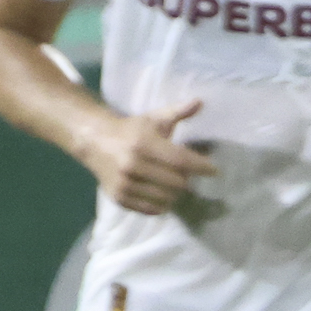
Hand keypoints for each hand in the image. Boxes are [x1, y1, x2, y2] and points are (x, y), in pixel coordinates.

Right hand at [78, 97, 214, 213]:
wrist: (95, 142)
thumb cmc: (131, 130)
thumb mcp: (154, 118)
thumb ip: (178, 112)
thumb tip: (200, 101)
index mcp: (144, 144)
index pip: (181, 160)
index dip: (201, 166)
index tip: (214, 170)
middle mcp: (133, 165)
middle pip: (177, 182)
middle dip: (187, 179)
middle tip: (187, 174)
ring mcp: (125, 184)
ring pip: (166, 198)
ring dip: (175, 193)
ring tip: (174, 184)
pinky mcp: (119, 198)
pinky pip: (151, 209)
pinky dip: (162, 205)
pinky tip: (162, 194)